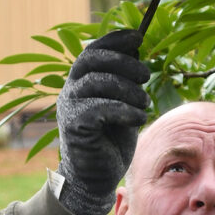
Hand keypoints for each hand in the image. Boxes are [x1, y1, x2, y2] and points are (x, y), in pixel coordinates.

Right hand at [56, 30, 149, 214]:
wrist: (97, 177)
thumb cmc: (112, 138)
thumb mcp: (124, 102)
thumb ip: (126, 79)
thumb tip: (137, 49)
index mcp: (81, 80)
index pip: (93, 49)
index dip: (115, 39)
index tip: (138, 36)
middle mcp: (70, 89)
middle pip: (92, 59)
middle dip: (123, 62)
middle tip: (146, 75)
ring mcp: (69, 106)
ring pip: (98, 82)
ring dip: (128, 90)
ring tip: (145, 103)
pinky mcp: (73, 125)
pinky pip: (100, 108)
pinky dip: (124, 110)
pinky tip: (139, 118)